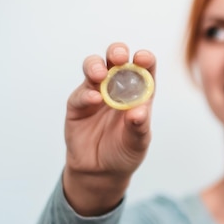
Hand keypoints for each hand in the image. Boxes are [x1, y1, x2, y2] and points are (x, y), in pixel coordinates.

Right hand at [62, 43, 155, 214]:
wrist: (101, 171)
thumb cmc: (125, 152)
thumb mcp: (138, 142)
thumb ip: (139, 127)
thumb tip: (138, 112)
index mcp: (139, 92)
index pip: (144, 68)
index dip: (144, 59)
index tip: (143, 58)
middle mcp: (118, 88)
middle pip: (116, 60)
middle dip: (117, 52)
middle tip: (119, 57)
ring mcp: (97, 93)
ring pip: (94, 68)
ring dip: (96, 66)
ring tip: (100, 75)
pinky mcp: (78, 104)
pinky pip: (81, 93)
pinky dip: (87, 93)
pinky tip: (94, 99)